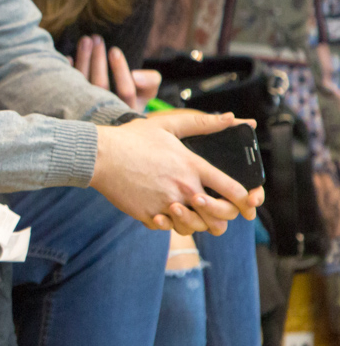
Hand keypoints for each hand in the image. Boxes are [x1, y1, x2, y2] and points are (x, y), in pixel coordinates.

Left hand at [73, 36, 160, 111]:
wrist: (110, 118)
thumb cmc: (131, 98)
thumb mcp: (146, 92)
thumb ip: (150, 82)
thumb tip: (136, 75)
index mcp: (128, 111)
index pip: (126, 91)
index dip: (121, 70)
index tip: (115, 50)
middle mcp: (108, 114)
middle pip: (101, 86)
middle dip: (98, 60)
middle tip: (96, 38)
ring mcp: (87, 111)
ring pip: (83, 84)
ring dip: (83, 60)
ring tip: (85, 40)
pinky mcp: (71, 107)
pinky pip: (67, 89)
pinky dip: (68, 72)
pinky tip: (68, 57)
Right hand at [90, 111, 263, 233]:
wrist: (99, 156)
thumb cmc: (131, 138)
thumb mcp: (167, 125)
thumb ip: (201, 123)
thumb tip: (232, 118)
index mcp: (192, 167)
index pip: (234, 191)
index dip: (245, 199)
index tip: (244, 200)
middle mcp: (184, 188)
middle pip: (222, 215)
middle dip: (225, 215)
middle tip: (214, 207)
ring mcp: (167, 204)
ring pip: (197, 227)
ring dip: (197, 222)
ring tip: (187, 210)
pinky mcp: (149, 215)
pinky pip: (168, 228)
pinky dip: (168, 222)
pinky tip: (163, 211)